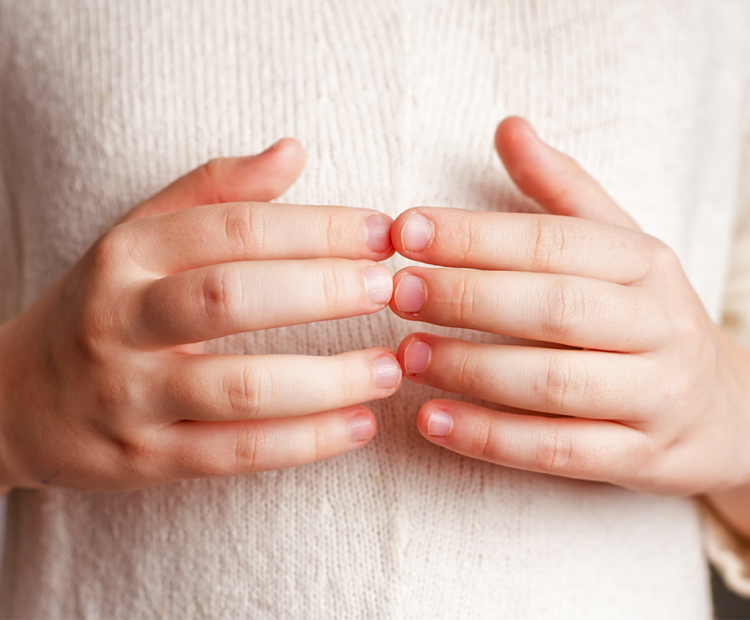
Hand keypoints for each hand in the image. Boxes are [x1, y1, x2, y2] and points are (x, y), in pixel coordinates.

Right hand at [0, 139, 401, 491]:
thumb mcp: (140, 236)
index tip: (380, 232)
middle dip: (324, 291)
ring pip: (241, 386)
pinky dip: (307, 442)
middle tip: (390, 289)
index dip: (316, 227)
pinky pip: (237, 452)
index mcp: (128, 254)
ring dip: (329, 378)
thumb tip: (293, 151)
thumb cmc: (102, 307)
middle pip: (233, 297)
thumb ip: (215, 190)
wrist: (17, 400)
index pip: (233, 228)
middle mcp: (123, 320)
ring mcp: (132, 395)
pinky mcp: (148, 459)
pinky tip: (360, 425)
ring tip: (392, 366)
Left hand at [389, 117, 749, 496]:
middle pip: (554, 308)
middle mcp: (658, 326)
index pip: (553, 242)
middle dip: (468, 298)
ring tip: (405, 355)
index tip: (405, 230)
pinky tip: (431, 419)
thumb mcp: (618, 246)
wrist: (723, 409)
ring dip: (471, 369)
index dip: (475, 236)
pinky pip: (558, 451)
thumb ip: (560, 190)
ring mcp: (656, 396)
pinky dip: (489, 437)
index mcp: (644, 263)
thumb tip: (508, 126)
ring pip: (555, 383)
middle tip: (396, 292)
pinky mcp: (641, 458)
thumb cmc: (644, 317)